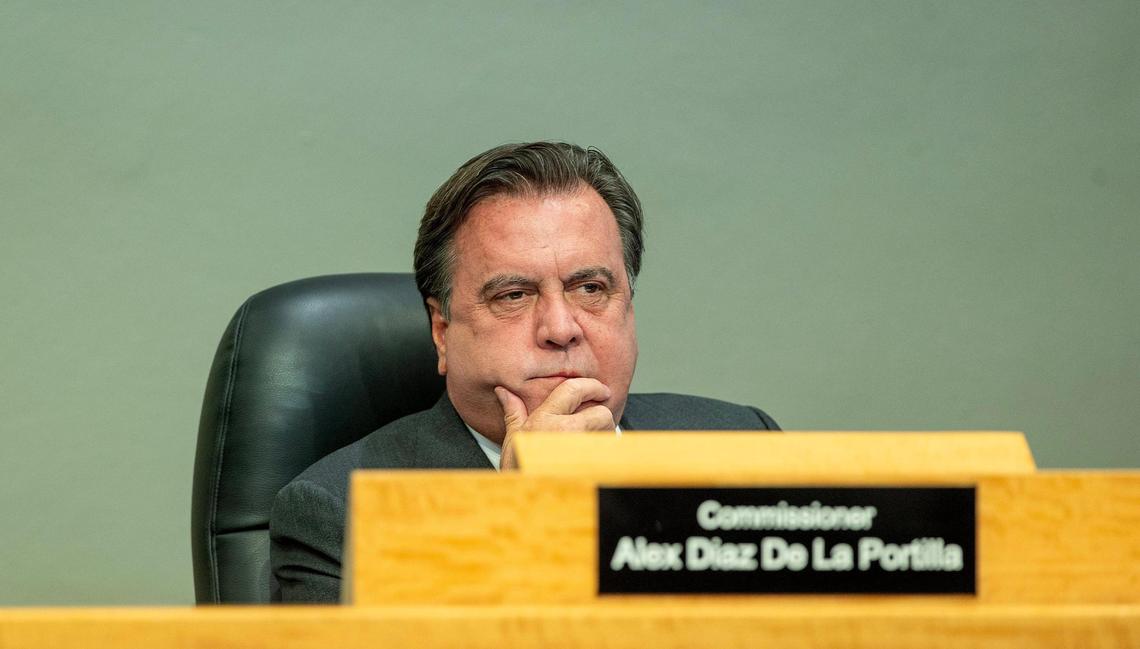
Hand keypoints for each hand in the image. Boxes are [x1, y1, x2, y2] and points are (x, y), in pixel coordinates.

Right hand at [494, 378, 615, 469]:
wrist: (526, 505)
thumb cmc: (519, 474)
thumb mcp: (512, 440)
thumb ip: (514, 413)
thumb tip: (505, 392)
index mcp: (544, 421)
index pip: (573, 390)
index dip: (591, 386)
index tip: (600, 389)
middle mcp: (564, 432)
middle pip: (601, 413)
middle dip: (602, 417)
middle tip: (596, 424)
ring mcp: (581, 450)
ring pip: (608, 433)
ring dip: (605, 436)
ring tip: (591, 445)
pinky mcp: (593, 466)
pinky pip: (610, 453)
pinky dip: (606, 454)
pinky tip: (593, 461)